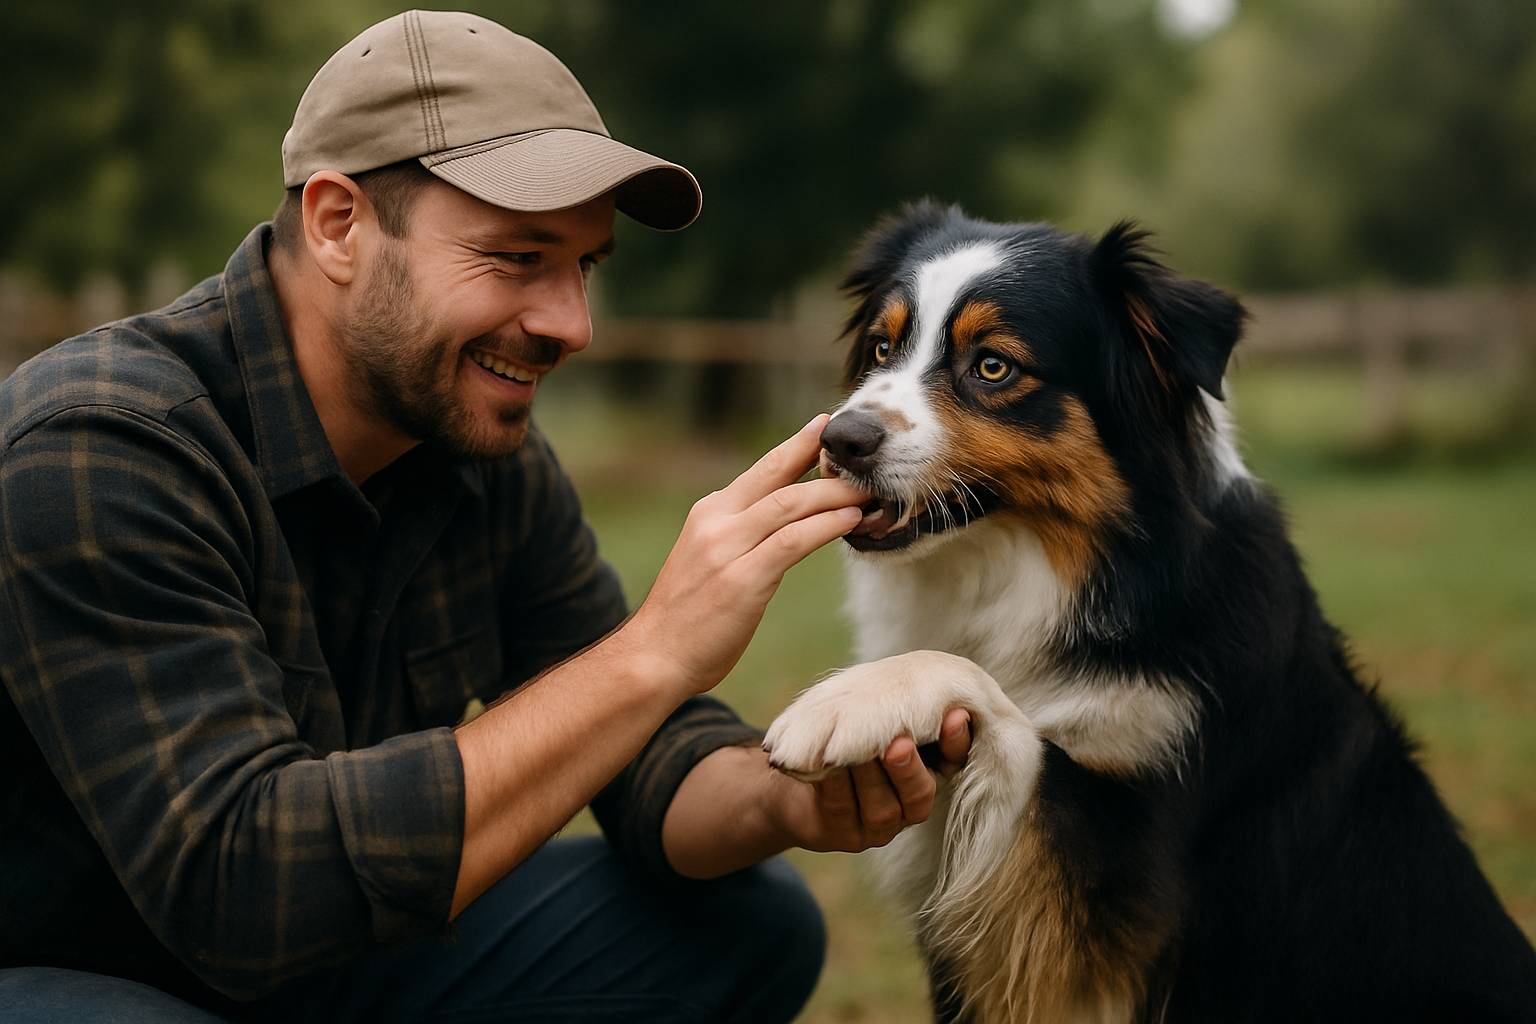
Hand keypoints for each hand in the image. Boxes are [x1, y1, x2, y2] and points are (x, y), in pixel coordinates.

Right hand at [622, 415, 867, 697]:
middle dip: (823, 460)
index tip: (825, 427)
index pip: (761, 469)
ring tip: (868, 491)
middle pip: (778, 475)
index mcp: (709, 512)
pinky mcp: (742, 580)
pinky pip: (793, 541)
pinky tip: (850, 520)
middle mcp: (716, 521)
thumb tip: (780, 523)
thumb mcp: (707, 559)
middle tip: (863, 458)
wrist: (653, 657)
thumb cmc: (686, 616)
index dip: (797, 445)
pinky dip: (826, 526)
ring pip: (790, 504)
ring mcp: (726, 548)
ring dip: (835, 494)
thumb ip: (738, 535)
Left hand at [770, 708, 972, 852]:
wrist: (795, 762)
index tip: (956, 716)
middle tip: (898, 744)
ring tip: (851, 749)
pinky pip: (842, 809)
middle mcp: (908, 805)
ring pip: (881, 809)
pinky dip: (834, 782)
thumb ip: (901, 699)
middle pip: (919, 793)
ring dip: (866, 775)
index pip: (954, 761)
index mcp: (928, 771)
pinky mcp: (842, 834)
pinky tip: (826, 761)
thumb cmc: (841, 724)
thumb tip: (944, 691)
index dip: (957, 743)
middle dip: (906, 768)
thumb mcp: (873, 706)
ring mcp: (877, 827)